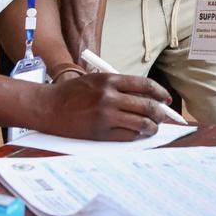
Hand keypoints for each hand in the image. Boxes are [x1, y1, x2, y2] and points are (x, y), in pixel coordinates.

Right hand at [38, 73, 171, 141]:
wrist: (49, 107)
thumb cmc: (72, 93)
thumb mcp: (96, 80)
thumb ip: (119, 86)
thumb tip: (145, 96)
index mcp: (110, 80)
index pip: (145, 85)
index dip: (160, 92)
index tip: (166, 98)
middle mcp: (110, 97)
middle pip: (147, 105)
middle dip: (160, 112)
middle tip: (163, 116)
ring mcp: (106, 116)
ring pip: (141, 123)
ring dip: (152, 126)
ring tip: (153, 127)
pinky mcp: (101, 132)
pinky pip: (128, 136)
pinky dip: (137, 136)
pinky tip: (139, 134)